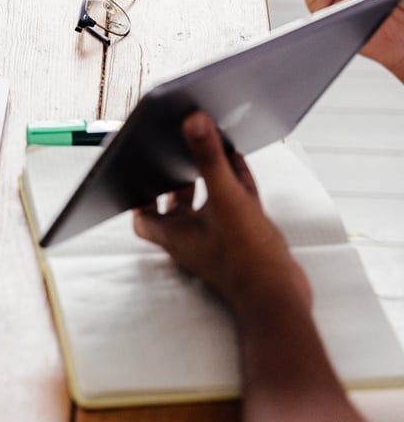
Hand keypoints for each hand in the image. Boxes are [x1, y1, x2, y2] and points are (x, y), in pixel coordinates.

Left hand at [133, 112, 310, 317]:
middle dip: (175, 178)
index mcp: (176, 236)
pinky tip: (239, 162)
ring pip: (207, 205)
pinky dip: (234, 183)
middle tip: (176, 152)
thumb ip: (208, 160)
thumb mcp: (226, 199)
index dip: (139, 195)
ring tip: (209, 149)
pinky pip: (234, 206)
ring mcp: (219, 242)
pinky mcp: (245, 241)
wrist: (282, 299)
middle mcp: (193, 240)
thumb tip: (193, 122)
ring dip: (207, 178)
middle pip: (175, 207)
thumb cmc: (248, 261)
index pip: (143, 218)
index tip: (139, 169)